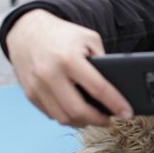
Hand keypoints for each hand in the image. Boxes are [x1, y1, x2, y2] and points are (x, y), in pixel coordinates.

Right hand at [5, 10, 132, 126]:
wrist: (27, 30)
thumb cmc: (63, 35)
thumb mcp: (89, 38)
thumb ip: (102, 60)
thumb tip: (115, 86)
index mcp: (69, 59)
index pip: (98, 88)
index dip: (115, 104)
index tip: (127, 113)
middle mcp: (50, 74)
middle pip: (78, 110)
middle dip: (98, 120)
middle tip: (110, 120)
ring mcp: (37, 86)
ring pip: (63, 118)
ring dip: (82, 122)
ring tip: (94, 118)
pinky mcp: (29, 94)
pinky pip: (50, 114)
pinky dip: (66, 117)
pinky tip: (77, 112)